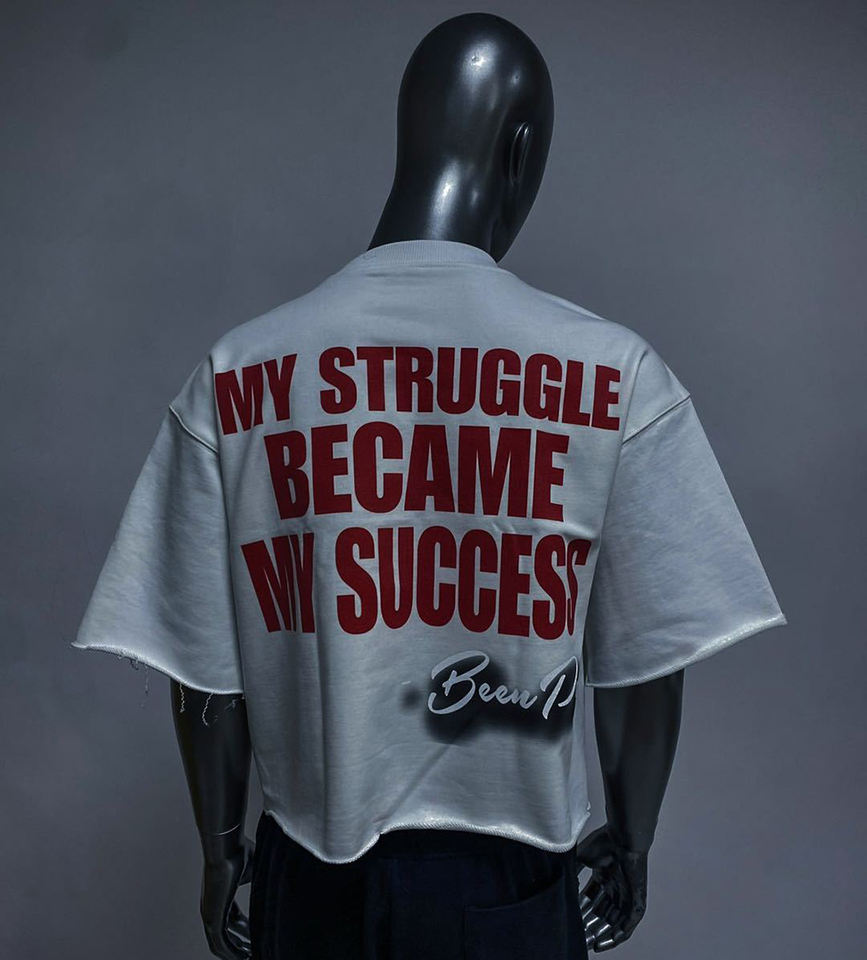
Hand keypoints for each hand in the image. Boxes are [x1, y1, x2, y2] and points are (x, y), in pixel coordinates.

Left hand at [200, 832, 255, 958]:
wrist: (227, 848)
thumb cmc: (239, 852)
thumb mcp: (255, 869)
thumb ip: (261, 878)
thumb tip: (279, 876)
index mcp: (221, 895)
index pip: (233, 918)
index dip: (245, 928)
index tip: (258, 936)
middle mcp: (212, 907)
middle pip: (229, 931)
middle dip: (243, 943)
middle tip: (257, 951)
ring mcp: (210, 914)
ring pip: (223, 943)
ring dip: (237, 952)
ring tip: (252, 958)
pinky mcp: (211, 918)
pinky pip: (221, 944)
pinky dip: (233, 953)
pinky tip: (246, 958)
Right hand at [574, 824, 646, 951]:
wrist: (623, 838)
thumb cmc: (604, 842)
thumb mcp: (581, 858)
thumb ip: (573, 872)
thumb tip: (563, 886)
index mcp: (603, 876)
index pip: (591, 900)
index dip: (582, 912)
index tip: (572, 922)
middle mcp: (615, 887)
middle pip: (601, 913)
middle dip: (590, 926)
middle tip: (580, 937)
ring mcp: (626, 895)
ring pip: (615, 921)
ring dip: (603, 933)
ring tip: (591, 944)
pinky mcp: (637, 900)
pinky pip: (629, 923)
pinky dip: (619, 933)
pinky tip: (609, 941)